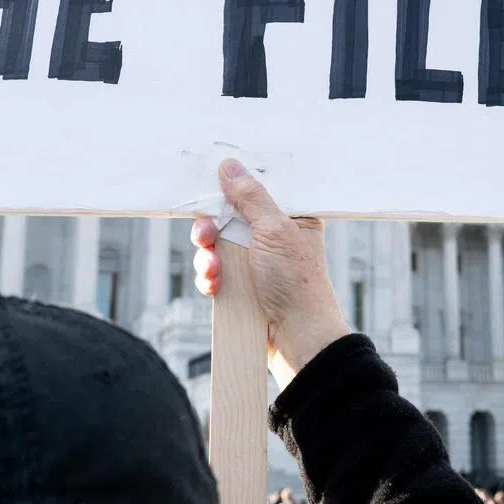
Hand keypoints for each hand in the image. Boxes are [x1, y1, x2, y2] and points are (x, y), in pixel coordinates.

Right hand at [192, 159, 348, 387]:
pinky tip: (215, 286)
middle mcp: (272, 236)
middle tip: (206, 235)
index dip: (230, 189)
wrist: (296, 338)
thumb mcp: (274, 230)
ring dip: (208, 257)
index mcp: (289, 217)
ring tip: (215, 271)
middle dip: (211, 228)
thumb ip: (250, 197)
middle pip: (228, 217)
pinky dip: (210, 277)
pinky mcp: (242, 286)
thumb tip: (229, 166)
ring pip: (216, 246)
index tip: (210, 190)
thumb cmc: (296, 283)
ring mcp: (256, 262)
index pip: (254, 190)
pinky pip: (215, 272)